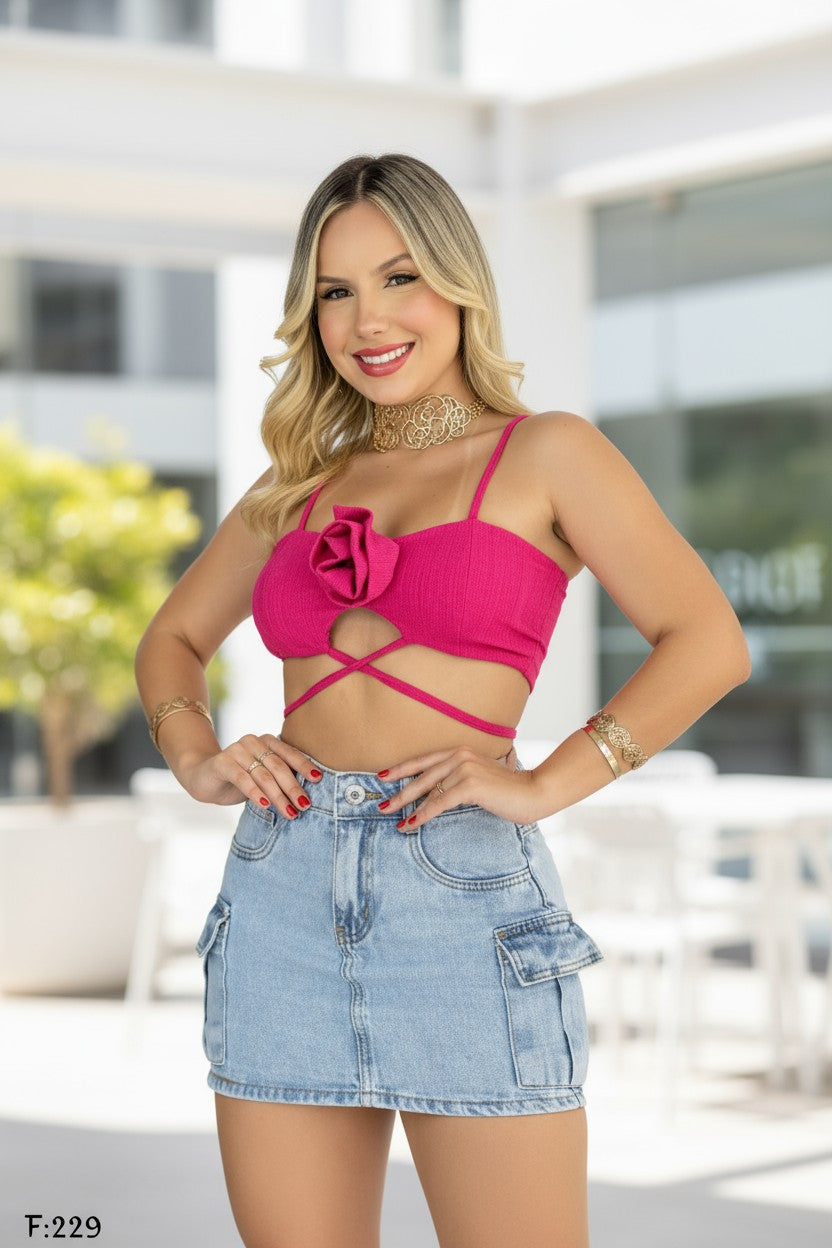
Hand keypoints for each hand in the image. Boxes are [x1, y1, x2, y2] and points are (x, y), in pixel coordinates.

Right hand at [179, 733, 321, 818]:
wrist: (203, 778)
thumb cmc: (240, 780)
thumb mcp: (262, 778)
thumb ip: (280, 779)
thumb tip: (307, 796)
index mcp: (267, 742)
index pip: (290, 753)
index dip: (304, 766)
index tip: (319, 780)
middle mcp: (254, 741)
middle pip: (279, 766)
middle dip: (294, 788)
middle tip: (305, 805)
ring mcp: (237, 750)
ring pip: (263, 775)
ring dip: (278, 796)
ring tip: (290, 812)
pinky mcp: (222, 762)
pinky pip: (242, 778)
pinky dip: (255, 793)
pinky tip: (265, 805)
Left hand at [375, 745, 547, 830]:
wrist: (534, 791)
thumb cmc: (509, 790)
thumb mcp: (480, 778)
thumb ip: (460, 779)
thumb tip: (438, 794)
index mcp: (460, 751)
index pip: (424, 759)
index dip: (401, 768)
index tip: (382, 776)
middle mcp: (460, 755)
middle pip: (421, 775)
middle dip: (399, 791)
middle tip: (381, 805)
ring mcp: (465, 768)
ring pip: (428, 789)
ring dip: (408, 806)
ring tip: (394, 819)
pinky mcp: (471, 785)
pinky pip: (440, 802)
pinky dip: (424, 814)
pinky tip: (412, 823)